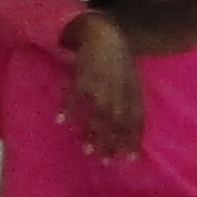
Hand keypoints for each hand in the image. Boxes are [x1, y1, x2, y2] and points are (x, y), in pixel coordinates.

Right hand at [62, 11, 144, 157]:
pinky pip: (73, 96)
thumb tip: (133, 129)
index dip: (132, 140)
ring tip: (87, 150)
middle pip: (116, 122)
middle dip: (112, 143)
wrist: (105, 36)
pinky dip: (67, 109)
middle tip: (105, 161)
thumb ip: (132, 103)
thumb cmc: (120, 62)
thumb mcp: (133, 82)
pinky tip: (61, 121)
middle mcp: (118, 92)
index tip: (129, 159)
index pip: (135, 121)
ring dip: (92, 134)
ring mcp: (100, 86)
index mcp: (132, 93)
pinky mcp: (82, 78)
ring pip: (97, 114)